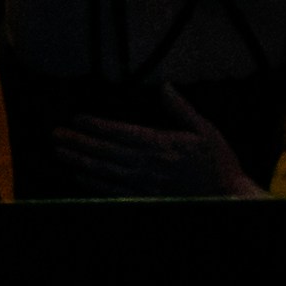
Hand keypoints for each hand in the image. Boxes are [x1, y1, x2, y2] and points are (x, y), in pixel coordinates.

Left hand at [35, 87, 255, 201]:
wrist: (229, 198)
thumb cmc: (219, 164)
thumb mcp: (205, 131)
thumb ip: (181, 110)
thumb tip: (165, 87)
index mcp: (161, 144)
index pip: (120, 132)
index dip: (96, 125)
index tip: (77, 118)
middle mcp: (148, 165)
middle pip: (105, 151)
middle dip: (78, 142)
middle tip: (56, 134)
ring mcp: (145, 184)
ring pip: (104, 171)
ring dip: (79, 161)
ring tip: (59, 152)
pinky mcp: (145, 199)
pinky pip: (112, 192)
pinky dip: (93, 184)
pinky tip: (78, 177)